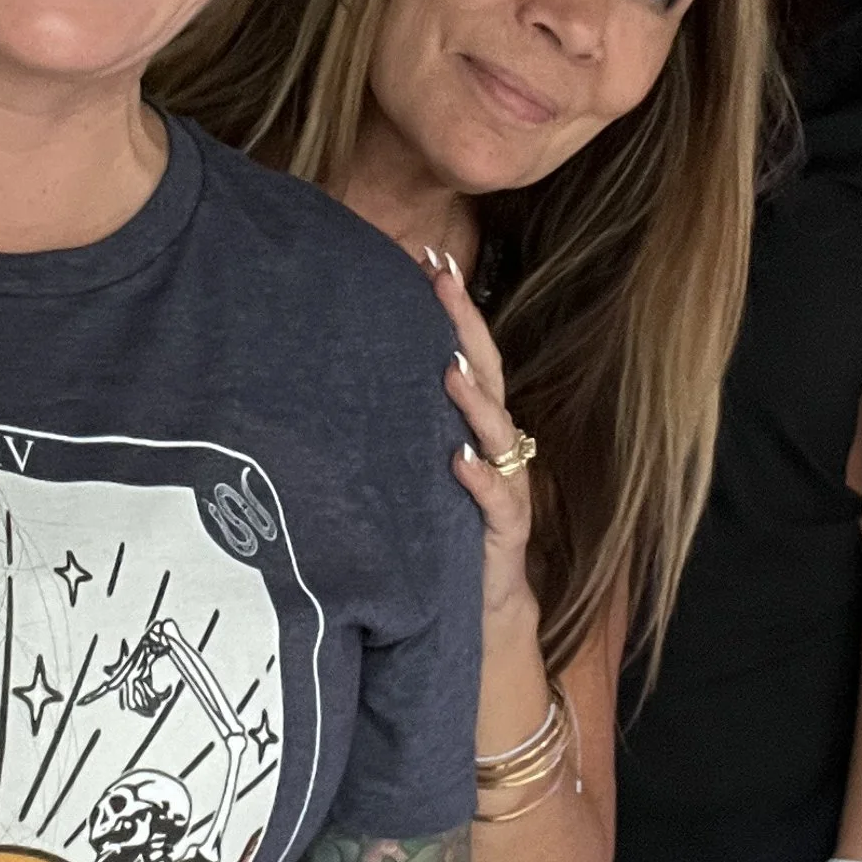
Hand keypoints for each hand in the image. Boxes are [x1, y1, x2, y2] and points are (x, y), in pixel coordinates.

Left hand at [419, 251, 535, 626]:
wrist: (480, 602)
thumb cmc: (445, 522)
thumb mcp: (422, 462)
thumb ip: (407, 418)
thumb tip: (354, 366)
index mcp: (477, 423)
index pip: (469, 352)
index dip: (455, 307)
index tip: (431, 258)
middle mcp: (497, 443)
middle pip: (487, 373)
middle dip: (466, 325)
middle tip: (442, 281)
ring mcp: (506, 482)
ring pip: (498, 431)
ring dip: (474, 398)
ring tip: (449, 367)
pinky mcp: (507, 528)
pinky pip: (496, 498)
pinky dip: (478, 477)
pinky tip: (458, 459)